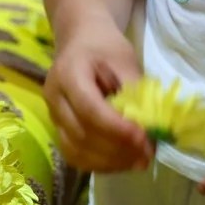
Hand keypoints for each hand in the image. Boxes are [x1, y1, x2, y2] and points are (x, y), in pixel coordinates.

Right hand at [44, 24, 151, 172]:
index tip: (144, 138)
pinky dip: (100, 164)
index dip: (116, 128)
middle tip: (149, 153)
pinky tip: (123, 162)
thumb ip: (136, 95)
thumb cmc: (105, 47)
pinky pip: (75, 155)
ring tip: (140, 161)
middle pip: (82, 134)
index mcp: (67, 73)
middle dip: (118, 149)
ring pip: (76, 150)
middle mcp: (53, 97)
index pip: (89, 109)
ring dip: (110, 161)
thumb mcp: (125, 61)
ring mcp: (52, 116)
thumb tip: (152, 129)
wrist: (81, 40)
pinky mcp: (58, 128)